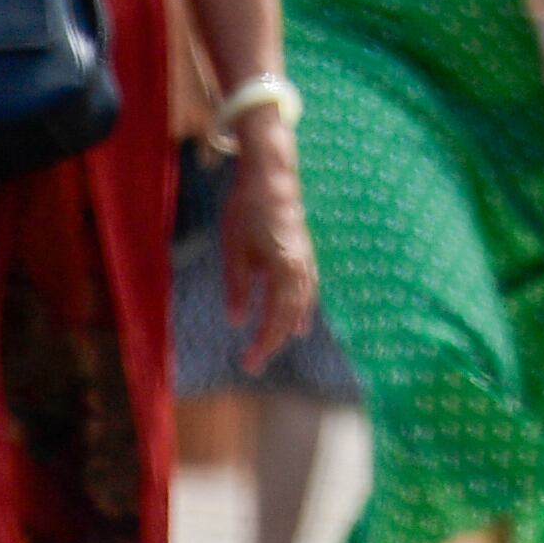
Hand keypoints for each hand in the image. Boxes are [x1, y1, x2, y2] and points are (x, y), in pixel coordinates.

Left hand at [221, 130, 320, 370]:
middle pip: (291, 314)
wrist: (272, 178)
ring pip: (303, 302)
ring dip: (290, 325)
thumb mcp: (234, 251)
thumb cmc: (247, 211)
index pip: (276, 317)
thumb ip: (238, 287)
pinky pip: (308, 288)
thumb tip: (237, 321)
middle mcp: (300, 269)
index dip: (264, 342)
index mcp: (283, 270)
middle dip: (274, 340)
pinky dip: (304, 306)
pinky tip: (301, 315)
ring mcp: (306, 260)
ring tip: (283, 343)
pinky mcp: (304, 252)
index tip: (249, 363)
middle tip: (254, 364)